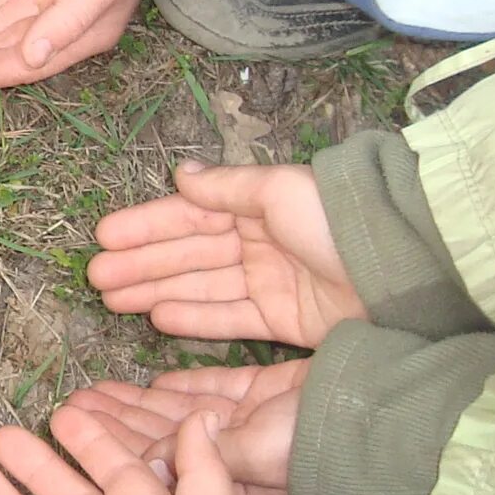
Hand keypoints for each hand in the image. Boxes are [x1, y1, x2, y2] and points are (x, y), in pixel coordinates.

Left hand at [65, 362, 307, 494]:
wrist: (379, 413)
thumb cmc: (313, 450)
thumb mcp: (250, 463)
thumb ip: (201, 463)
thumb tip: (150, 464)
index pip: (149, 474)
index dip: (108, 453)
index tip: (70, 432)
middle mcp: (231, 466)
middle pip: (154, 447)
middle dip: (109, 432)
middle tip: (63, 412)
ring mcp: (246, 430)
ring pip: (174, 418)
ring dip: (132, 407)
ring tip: (87, 394)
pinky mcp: (262, 395)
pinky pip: (209, 391)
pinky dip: (176, 386)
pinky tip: (142, 382)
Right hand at [88, 161, 361, 346]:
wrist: (400, 268)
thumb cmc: (335, 219)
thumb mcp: (278, 191)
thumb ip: (227, 188)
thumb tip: (180, 174)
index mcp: (257, 206)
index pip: (190, 216)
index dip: (147, 226)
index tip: (104, 236)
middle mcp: (258, 243)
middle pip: (189, 254)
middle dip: (141, 263)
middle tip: (95, 277)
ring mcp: (269, 283)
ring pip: (200, 287)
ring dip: (155, 290)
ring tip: (112, 299)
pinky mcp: (282, 321)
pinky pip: (227, 319)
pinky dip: (192, 318)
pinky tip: (156, 316)